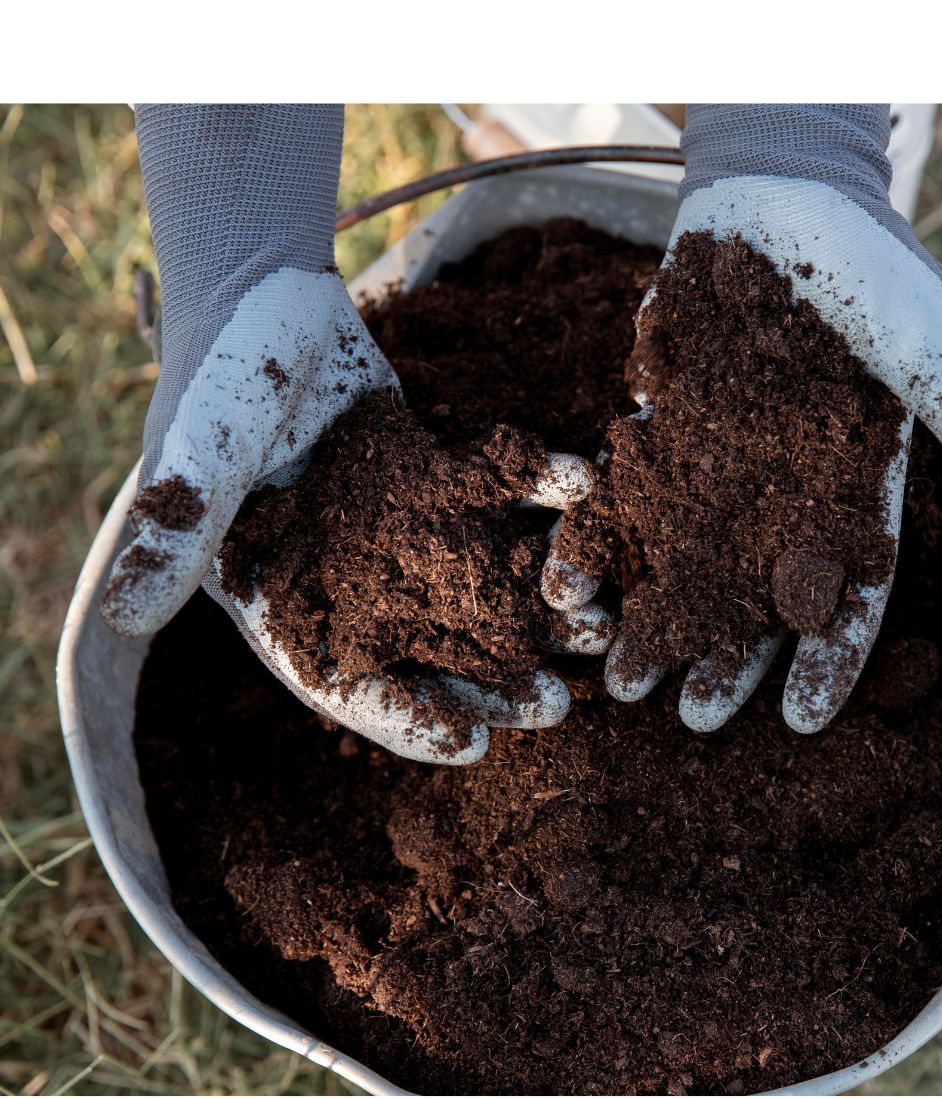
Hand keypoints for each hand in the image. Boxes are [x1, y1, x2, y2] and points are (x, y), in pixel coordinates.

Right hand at [100, 105, 593, 764]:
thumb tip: (125, 616)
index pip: (346, 683)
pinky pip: (502, 498)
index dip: (406, 718)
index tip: (471, 744)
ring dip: (539, 606)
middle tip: (557, 705)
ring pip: (479, 585)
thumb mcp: (197, 455)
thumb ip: (177, 529)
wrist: (266, 293)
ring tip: (599, 626)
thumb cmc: (220, 377)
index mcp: (291, 598)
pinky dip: (544, 498)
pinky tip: (591, 498)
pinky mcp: (443, 478)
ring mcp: (404, 532)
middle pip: (430, 651)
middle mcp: (355, 579)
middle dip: (494, 681)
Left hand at [543, 104, 941, 734]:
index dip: (828, 660)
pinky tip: (569, 587)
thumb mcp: (926, 335)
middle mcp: (782, 499)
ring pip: (685, 566)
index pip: (847, 595)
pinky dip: (601, 542)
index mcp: (850, 495)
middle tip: (690, 718)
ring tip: (621, 679)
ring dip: (657, 622)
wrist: (778, 202)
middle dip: (726, 659)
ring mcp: (717, 471)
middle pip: (755, 599)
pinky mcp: (659, 437)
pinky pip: (625, 501)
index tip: (800, 721)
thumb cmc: (866, 271)